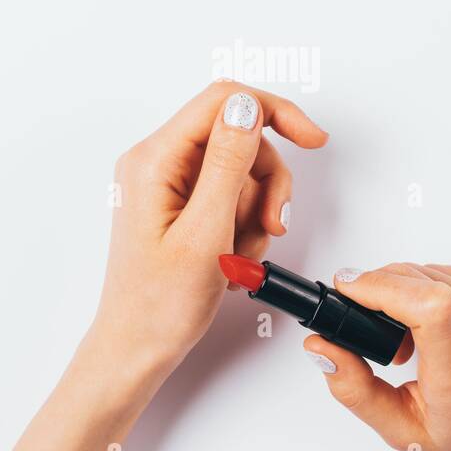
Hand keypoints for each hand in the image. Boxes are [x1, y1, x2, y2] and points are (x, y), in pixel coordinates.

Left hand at [93, 80, 327, 377]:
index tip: (313, 140)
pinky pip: (229, 195)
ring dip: (256, 211)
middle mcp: (157, 162)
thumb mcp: (206, 232)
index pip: (224, 101)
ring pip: (241, 170)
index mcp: (154, 160)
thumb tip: (247, 107)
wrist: (137, 348)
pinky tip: (234, 257)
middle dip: (266, 182)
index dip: (275, 113)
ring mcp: (167, 183)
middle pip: (239, 138)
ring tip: (243, 254)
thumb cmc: (161, 305)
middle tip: (273, 225)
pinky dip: (244, 224)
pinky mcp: (178, 203)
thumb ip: (228, 163)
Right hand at [303, 263, 450, 450]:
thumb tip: (321, 348)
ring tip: (410, 333)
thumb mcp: (406, 431)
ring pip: (429, 270)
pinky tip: (435, 319)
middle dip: (378, 290)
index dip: (380, 287)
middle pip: (417, 280)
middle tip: (376, 328)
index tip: (349, 289)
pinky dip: (431, 287)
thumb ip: (355, 392)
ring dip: (403, 291)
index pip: (428, 307)